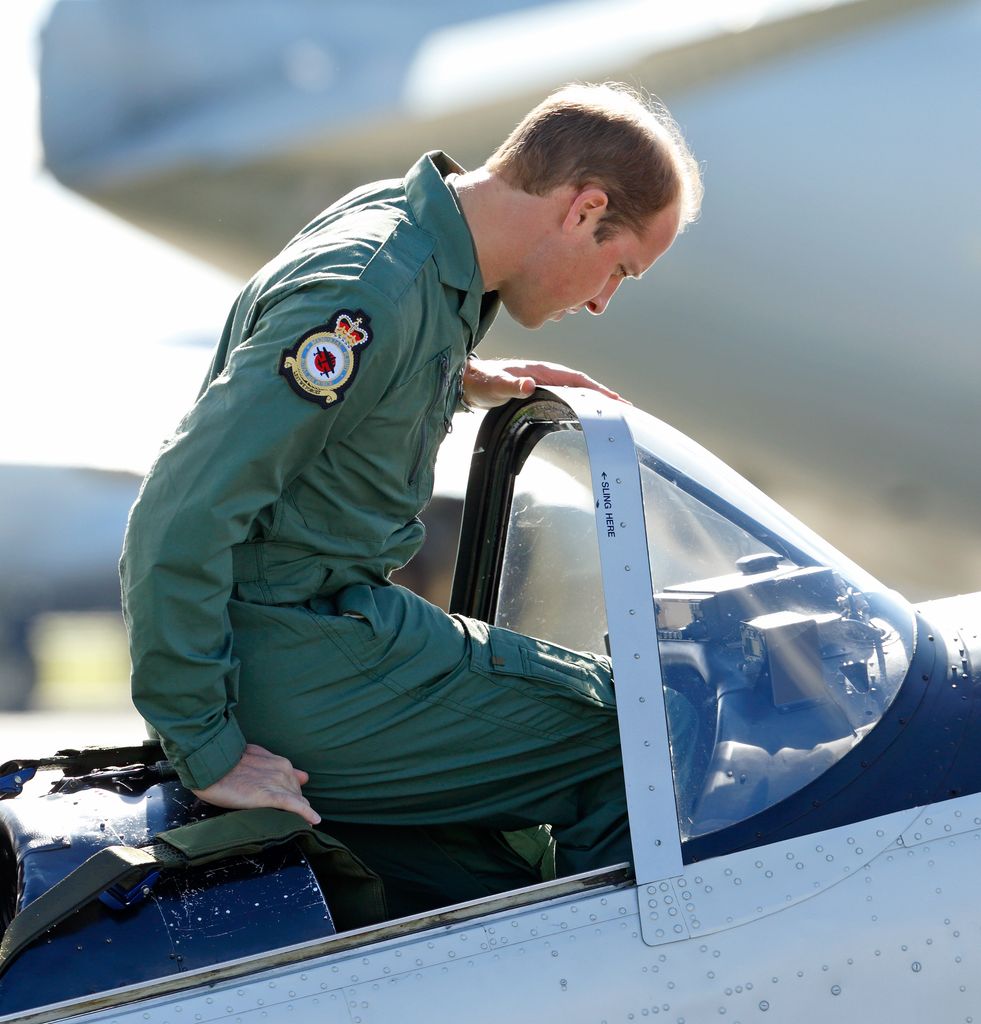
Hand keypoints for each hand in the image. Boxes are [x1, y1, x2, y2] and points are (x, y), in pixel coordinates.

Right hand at [191, 743, 320, 825]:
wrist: (210, 764)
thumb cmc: (227, 763)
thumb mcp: (256, 758)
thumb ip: (276, 767)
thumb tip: (301, 776)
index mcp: (279, 762)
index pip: (295, 783)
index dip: (295, 796)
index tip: (296, 806)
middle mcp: (283, 770)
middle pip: (297, 793)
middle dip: (296, 805)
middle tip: (291, 818)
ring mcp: (277, 783)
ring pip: (297, 800)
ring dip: (300, 812)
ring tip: (302, 825)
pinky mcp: (269, 795)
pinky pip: (293, 805)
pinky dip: (305, 813)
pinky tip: (314, 821)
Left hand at [462, 357, 626, 409]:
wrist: (470, 381)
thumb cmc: (481, 382)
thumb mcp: (495, 385)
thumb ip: (510, 385)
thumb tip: (528, 384)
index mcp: (542, 372)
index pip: (576, 380)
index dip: (596, 389)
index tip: (614, 399)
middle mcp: (546, 375)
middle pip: (582, 385)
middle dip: (603, 395)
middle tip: (624, 408)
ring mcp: (544, 382)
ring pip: (576, 390)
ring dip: (593, 399)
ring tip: (612, 411)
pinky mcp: (540, 390)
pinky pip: (566, 395)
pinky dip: (580, 402)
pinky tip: (586, 412)